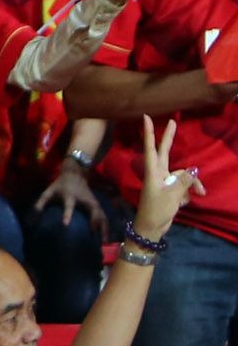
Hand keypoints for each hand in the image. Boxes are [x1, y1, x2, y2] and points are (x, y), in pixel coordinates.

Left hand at [33, 160, 108, 236]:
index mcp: (70, 196)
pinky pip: (104, 216)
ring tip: (104, 242)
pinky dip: (106, 225)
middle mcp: (84, 199)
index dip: (67, 214)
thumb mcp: (49, 191)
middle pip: (94, 211)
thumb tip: (33, 216)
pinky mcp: (97, 204)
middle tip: (95, 238)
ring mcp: (93, 201)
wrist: (74, 173)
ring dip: (104, 228)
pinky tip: (106, 236)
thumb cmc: (60, 185)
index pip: (68, 206)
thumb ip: (41, 203)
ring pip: (102, 215)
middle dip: (95, 223)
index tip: (65, 225)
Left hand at [131, 116, 201, 242]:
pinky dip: (188, 192)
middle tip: (173, 121)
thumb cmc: (156, 210)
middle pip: (165, 152)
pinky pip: (184, 186)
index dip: (149, 133)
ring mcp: (165, 181)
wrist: (151, 228)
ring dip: (192, 184)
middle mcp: (158, 173)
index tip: (145, 117)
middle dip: (169, 138)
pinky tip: (186, 202)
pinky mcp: (170, 190)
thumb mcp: (172, 195)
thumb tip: (194, 169)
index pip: (151, 148)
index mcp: (153, 172)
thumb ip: (184, 181)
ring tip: (199, 194)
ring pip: (183, 174)